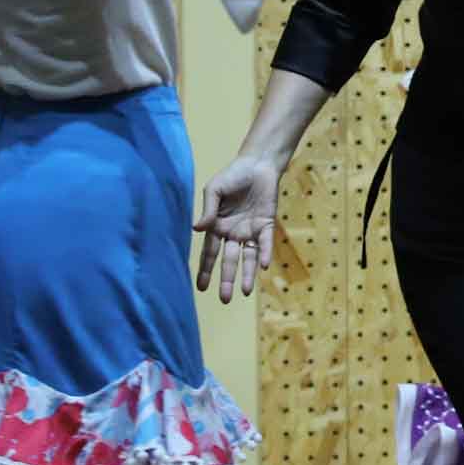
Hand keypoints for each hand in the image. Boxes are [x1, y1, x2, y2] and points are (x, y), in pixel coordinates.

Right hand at [193, 153, 280, 304]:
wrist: (256, 165)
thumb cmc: (232, 176)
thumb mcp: (214, 191)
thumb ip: (208, 211)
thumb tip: (197, 230)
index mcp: (217, 227)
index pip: (210, 253)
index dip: (206, 270)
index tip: (201, 288)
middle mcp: (233, 233)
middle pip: (229, 260)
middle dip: (226, 279)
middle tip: (224, 300)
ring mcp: (250, 230)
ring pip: (248, 257)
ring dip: (248, 274)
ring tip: (246, 292)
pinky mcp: (266, 224)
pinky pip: (265, 242)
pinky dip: (264, 253)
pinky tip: (263, 266)